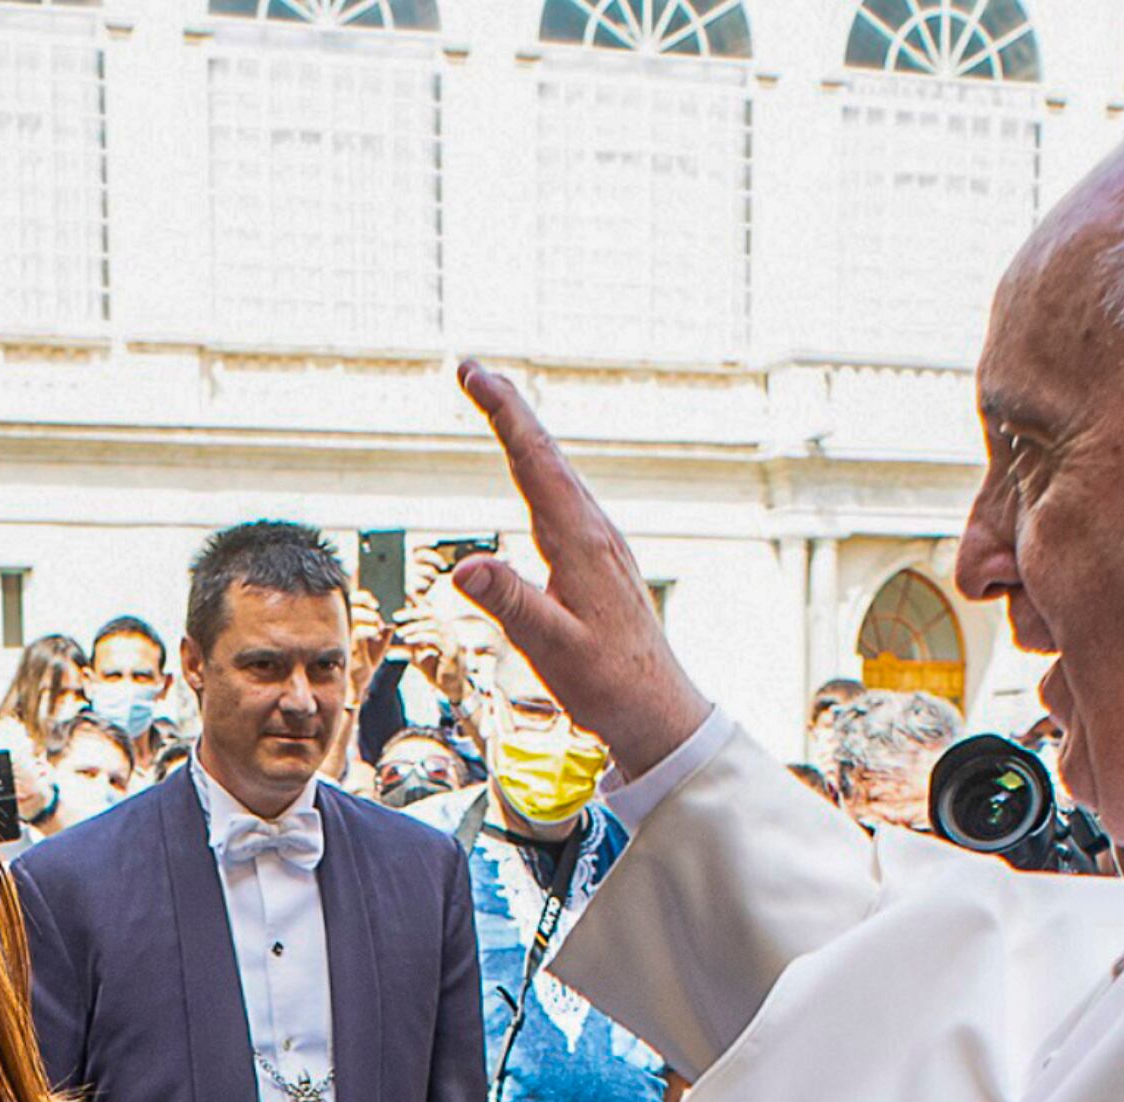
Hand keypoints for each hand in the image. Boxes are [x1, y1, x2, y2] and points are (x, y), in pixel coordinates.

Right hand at [450, 361, 710, 776]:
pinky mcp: (602, 560)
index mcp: (580, 543)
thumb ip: (511, 605)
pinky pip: (566, 497)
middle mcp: (595, 532)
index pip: (535, 461)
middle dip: (509, 407)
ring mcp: (602, 544)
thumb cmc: (608, 683)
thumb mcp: (552, 649)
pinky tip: (536, 474)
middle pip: (547, 453)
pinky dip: (541, 469)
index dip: (502, 413)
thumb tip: (465, 567)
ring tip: (497, 405)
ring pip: (559, 472)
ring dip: (525, 435)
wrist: (658, 708)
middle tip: (473, 371)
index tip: (473, 374)